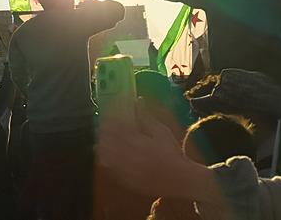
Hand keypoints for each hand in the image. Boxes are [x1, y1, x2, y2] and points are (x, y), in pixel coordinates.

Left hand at [97, 102, 213, 201]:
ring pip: (103, 152)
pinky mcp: (123, 178)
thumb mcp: (161, 131)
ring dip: (102, 143)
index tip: (109, 111)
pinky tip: (109, 154)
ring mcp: (123, 167)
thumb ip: (147, 117)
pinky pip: (107, 166)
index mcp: (134, 139)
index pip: (114, 124)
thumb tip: (138, 101)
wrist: (178, 180)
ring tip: (105, 138)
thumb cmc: (172, 154)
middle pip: (105, 138)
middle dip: (103, 129)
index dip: (109, 117)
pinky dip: (105, 158)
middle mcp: (125, 153)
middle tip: (105, 124)